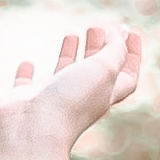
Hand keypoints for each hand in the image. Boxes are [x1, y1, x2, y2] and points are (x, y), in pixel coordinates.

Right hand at [0, 19, 144, 159]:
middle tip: (96, 28)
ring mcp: (52, 100)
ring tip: (73, 34)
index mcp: (105, 94)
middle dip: (100, 49)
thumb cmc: (71, 101)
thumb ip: (115, 51)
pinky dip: (27, 73)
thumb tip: (119, 36)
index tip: (130, 30)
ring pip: (64, 74)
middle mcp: (80, 98)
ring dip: (70, 54)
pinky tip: (27, 63)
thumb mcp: (104, 69)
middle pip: (96, 72)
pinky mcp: (26, 100)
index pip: (126, 75)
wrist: (33, 130)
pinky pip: (27, 84)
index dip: (132, 54)